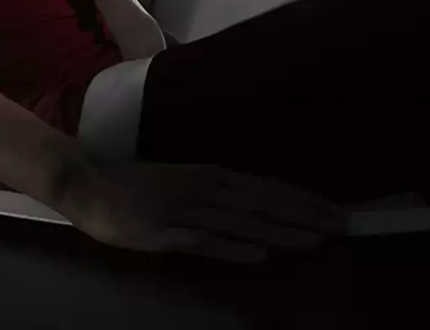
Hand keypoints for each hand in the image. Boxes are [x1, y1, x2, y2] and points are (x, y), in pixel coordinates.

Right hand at [55, 158, 340, 262]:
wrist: (87, 183)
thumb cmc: (136, 185)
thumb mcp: (183, 182)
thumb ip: (216, 194)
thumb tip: (255, 206)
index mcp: (210, 175)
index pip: (266, 187)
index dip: (301, 199)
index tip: (333, 210)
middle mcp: (203, 187)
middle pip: (263, 201)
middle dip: (303, 214)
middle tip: (341, 226)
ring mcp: (184, 210)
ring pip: (241, 221)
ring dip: (280, 230)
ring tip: (314, 240)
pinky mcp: (163, 233)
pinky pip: (203, 240)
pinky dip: (232, 246)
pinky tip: (258, 254)